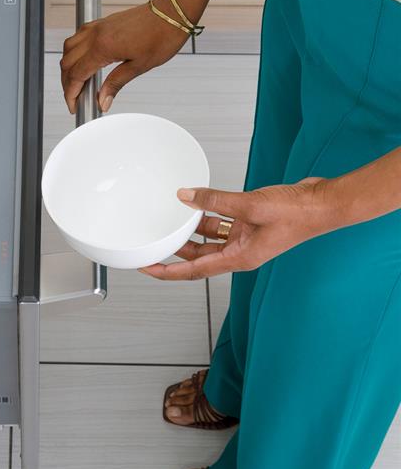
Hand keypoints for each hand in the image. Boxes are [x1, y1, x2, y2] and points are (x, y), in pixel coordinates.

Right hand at [60, 0, 188, 114]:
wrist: (172, 12)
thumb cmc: (162, 34)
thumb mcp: (139, 66)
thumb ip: (115, 83)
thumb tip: (102, 100)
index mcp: (103, 47)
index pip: (76, 75)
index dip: (71, 94)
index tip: (74, 105)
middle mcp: (95, 34)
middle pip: (67, 62)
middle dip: (67, 83)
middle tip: (76, 98)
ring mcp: (97, 26)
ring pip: (69, 48)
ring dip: (68, 66)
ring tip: (78, 82)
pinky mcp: (102, 22)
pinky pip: (78, 37)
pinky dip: (75, 52)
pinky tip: (84, 61)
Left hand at [139, 177, 335, 280]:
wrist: (322, 203)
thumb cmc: (297, 214)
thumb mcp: (250, 205)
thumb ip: (214, 201)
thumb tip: (186, 196)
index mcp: (239, 258)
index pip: (194, 271)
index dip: (167, 272)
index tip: (147, 269)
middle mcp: (240, 252)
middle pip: (198, 256)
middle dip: (174, 251)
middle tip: (151, 244)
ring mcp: (245, 238)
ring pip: (209, 237)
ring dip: (190, 229)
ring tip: (169, 219)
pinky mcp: (250, 223)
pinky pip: (222, 221)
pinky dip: (208, 213)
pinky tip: (196, 203)